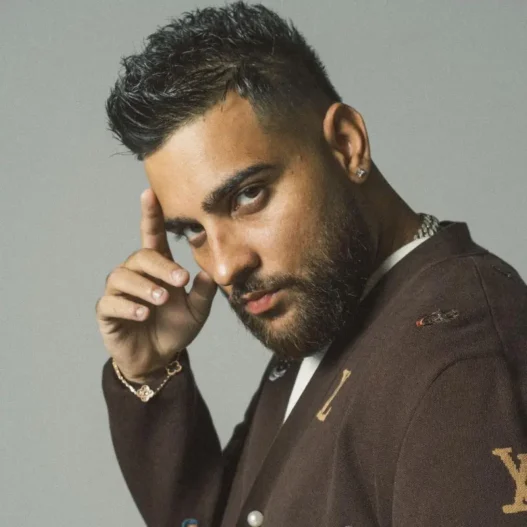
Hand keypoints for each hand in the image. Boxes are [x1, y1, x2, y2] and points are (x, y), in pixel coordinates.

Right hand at [95, 188, 216, 382]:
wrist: (160, 359)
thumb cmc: (176, 329)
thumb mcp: (198, 311)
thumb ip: (205, 292)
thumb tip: (213, 271)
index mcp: (158, 268)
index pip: (152, 236)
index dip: (150, 215)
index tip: (149, 193)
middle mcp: (136, 274)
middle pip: (141, 256)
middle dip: (161, 266)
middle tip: (181, 281)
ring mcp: (120, 292)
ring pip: (123, 276)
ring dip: (144, 286)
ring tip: (161, 299)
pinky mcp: (108, 312)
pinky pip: (111, 302)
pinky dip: (127, 306)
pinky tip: (143, 314)